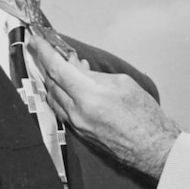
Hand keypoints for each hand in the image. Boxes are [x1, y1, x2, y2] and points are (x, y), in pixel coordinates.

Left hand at [29, 35, 181, 180]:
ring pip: (53, 98)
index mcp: (90, 97)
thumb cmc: (146, 117)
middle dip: (46, 63)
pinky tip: (68, 86)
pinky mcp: (80, 134)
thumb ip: (95, 75)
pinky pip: (61, 110)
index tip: (36, 40)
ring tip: (59, 66)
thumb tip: (77, 68)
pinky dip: (60, 94)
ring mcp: (77, 125)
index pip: (58, 69)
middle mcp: (78, 113)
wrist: (153, 148)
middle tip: (46, 50)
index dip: (44, 52)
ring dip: (52, 80)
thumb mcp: (124, 84)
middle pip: (51, 83)